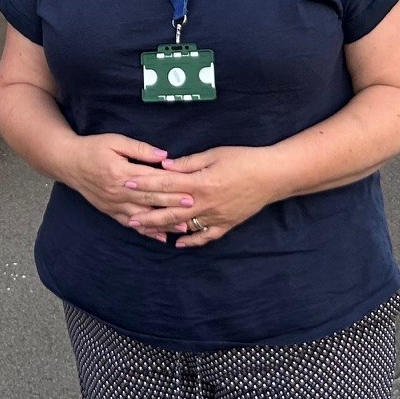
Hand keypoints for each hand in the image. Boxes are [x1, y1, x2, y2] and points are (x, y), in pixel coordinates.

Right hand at [58, 133, 190, 242]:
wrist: (68, 162)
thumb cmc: (93, 148)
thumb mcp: (115, 141)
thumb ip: (140, 149)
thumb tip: (164, 156)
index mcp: (122, 173)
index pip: (152, 181)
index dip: (172, 186)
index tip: (191, 188)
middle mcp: (119, 192)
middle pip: (151, 200)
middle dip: (174, 205)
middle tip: (194, 208)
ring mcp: (114, 205)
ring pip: (143, 217)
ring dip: (164, 223)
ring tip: (184, 228)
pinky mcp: (110, 211)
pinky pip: (130, 224)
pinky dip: (146, 232)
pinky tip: (160, 237)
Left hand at [125, 146, 277, 247]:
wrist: (272, 176)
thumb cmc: (243, 160)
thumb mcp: (214, 154)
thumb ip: (187, 162)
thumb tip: (164, 165)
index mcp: (200, 183)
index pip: (166, 184)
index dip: (145, 183)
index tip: (127, 183)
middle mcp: (205, 203)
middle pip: (169, 210)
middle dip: (147, 213)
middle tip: (127, 216)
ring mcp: (215, 216)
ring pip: (183, 226)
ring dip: (162, 228)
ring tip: (145, 229)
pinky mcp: (226, 224)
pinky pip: (206, 236)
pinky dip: (191, 241)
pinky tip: (178, 244)